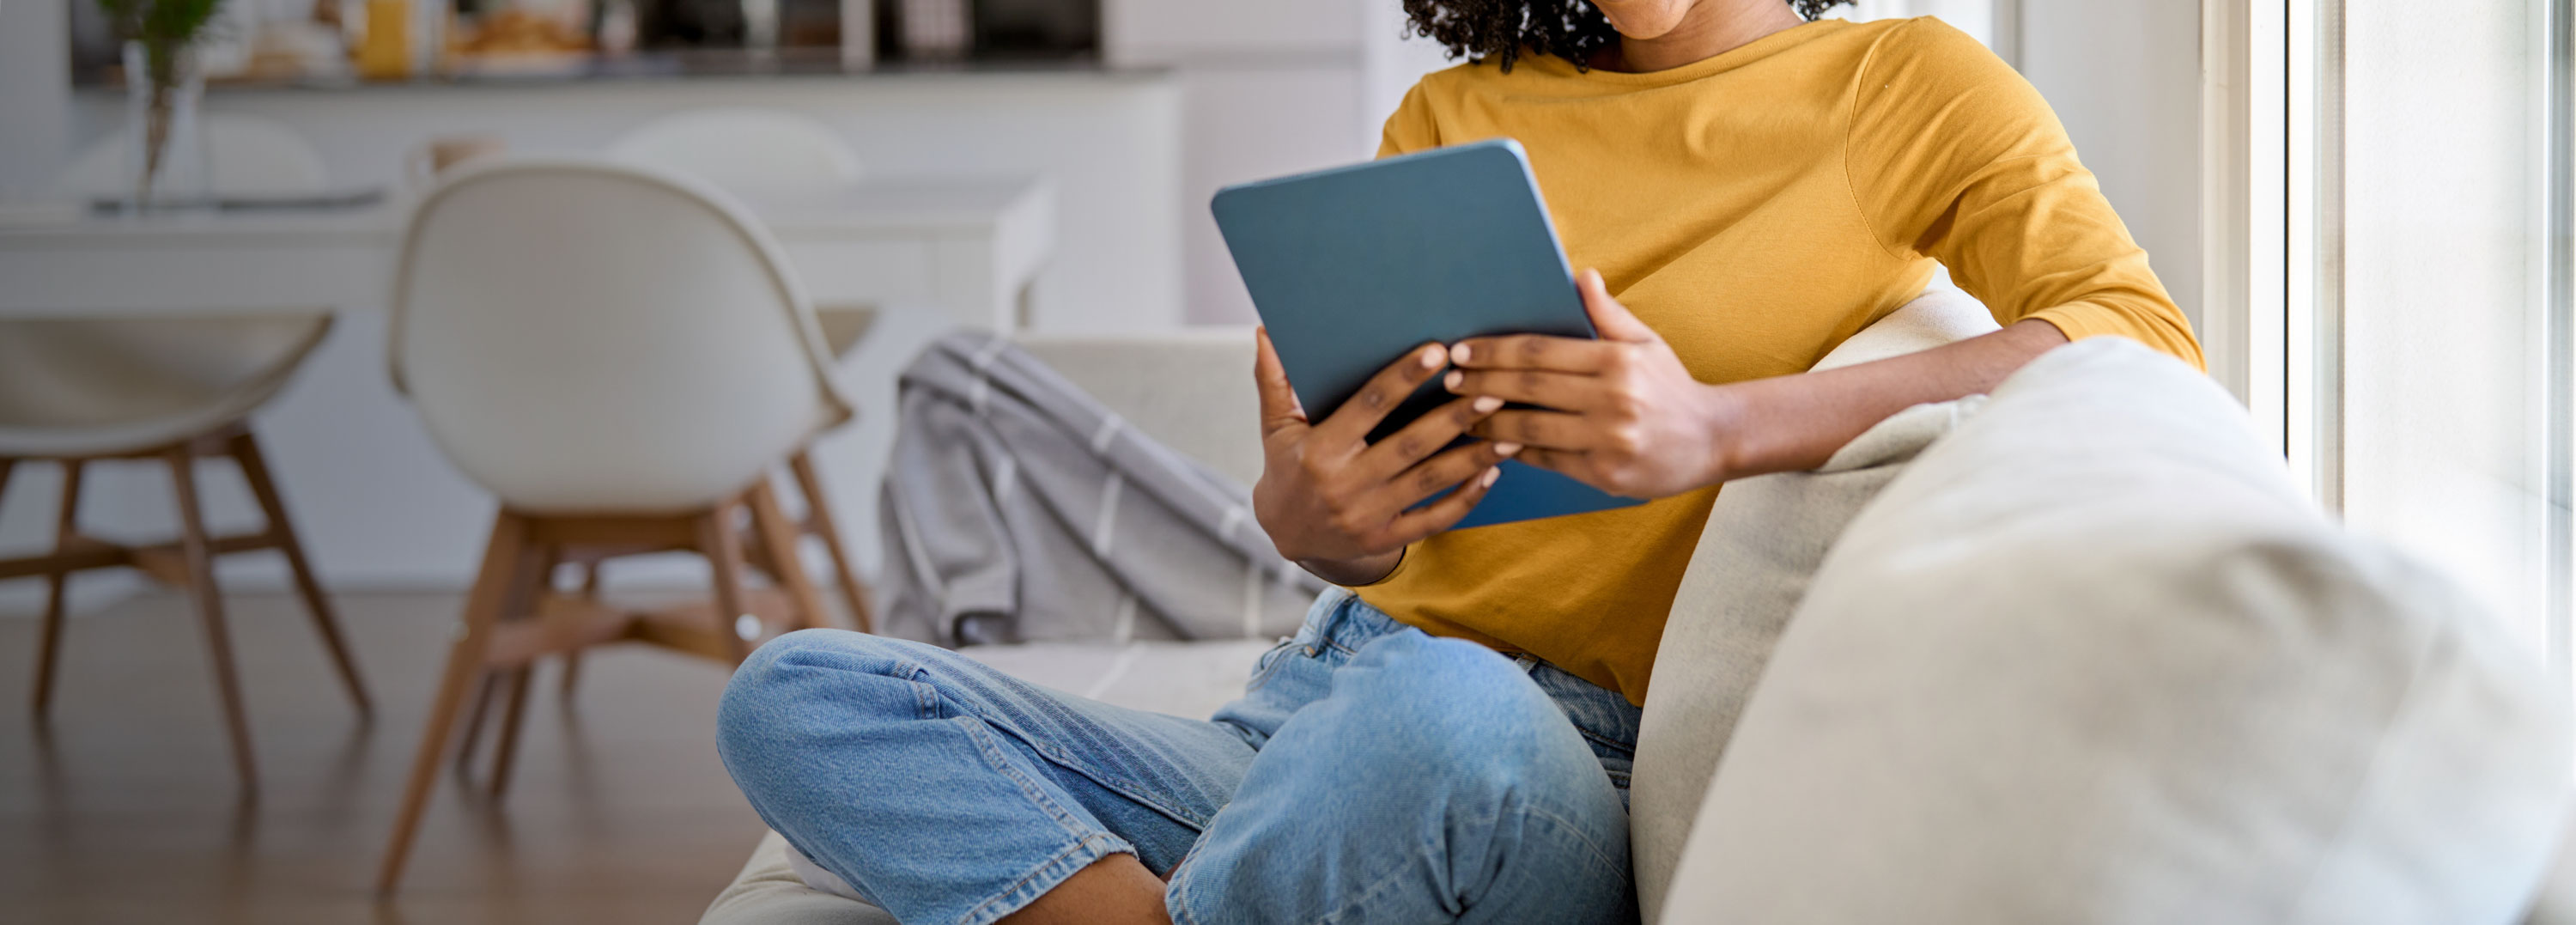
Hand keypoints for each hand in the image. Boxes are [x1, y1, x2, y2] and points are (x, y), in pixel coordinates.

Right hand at [1251, 328, 1519, 583]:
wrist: (1286, 535)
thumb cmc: (1287, 467)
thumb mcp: (1276, 426)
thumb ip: (1274, 379)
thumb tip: (1265, 330)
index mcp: (1321, 449)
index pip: (1369, 406)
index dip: (1404, 378)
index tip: (1439, 352)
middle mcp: (1346, 484)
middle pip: (1410, 445)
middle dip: (1455, 418)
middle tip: (1494, 391)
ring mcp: (1368, 516)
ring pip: (1431, 481)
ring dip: (1474, 457)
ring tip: (1511, 432)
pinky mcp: (1386, 539)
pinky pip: (1435, 519)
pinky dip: (1466, 498)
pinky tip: (1492, 474)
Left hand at [1445, 269, 1733, 498]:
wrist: (1713, 439)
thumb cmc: (1671, 386)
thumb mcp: (1645, 342)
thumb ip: (1607, 313)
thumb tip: (1581, 276)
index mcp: (1617, 360)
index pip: (1540, 351)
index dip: (1495, 351)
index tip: (1463, 351)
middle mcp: (1613, 398)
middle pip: (1530, 387)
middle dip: (1482, 383)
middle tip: (1449, 380)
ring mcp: (1609, 439)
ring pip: (1531, 428)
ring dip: (1488, 422)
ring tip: (1459, 414)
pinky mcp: (1606, 474)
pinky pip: (1549, 459)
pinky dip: (1517, 451)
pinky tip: (1493, 444)